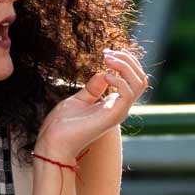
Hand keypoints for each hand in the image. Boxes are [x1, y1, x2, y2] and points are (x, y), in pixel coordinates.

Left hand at [34, 48, 148, 161]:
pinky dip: (120, 80)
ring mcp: (118, 112)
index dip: (126, 62)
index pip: (133, 80)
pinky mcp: (113, 116)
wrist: (54, 142)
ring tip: (107, 59)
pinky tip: (105, 75)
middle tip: (107, 53)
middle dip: (128, 60)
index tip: (108, 52)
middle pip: (140, 79)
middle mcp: (120, 108)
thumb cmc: (63, 124)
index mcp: (113, 104)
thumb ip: (93, 88)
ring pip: (138, 83)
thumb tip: (104, 73)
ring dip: (125, 66)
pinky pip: (128, 94)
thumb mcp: (80, 99)